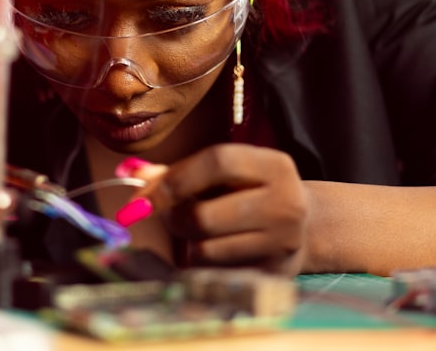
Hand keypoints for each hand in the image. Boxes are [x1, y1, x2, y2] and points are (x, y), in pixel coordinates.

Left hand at [122, 144, 308, 274]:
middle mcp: (286, 202)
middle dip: (173, 217)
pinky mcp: (274, 274)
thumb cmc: (250, 193)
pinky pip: (215, 272)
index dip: (174, 178)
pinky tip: (216, 251)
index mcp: (275, 165)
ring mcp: (283, 242)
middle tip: (168, 216)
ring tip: (200, 232)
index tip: (144, 196)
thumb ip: (179, 172)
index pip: (217, 162)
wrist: (305, 227)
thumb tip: (129, 172)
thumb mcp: (225, 174)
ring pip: (205, 248)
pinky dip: (203, 263)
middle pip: (203, 214)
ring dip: (188, 243)